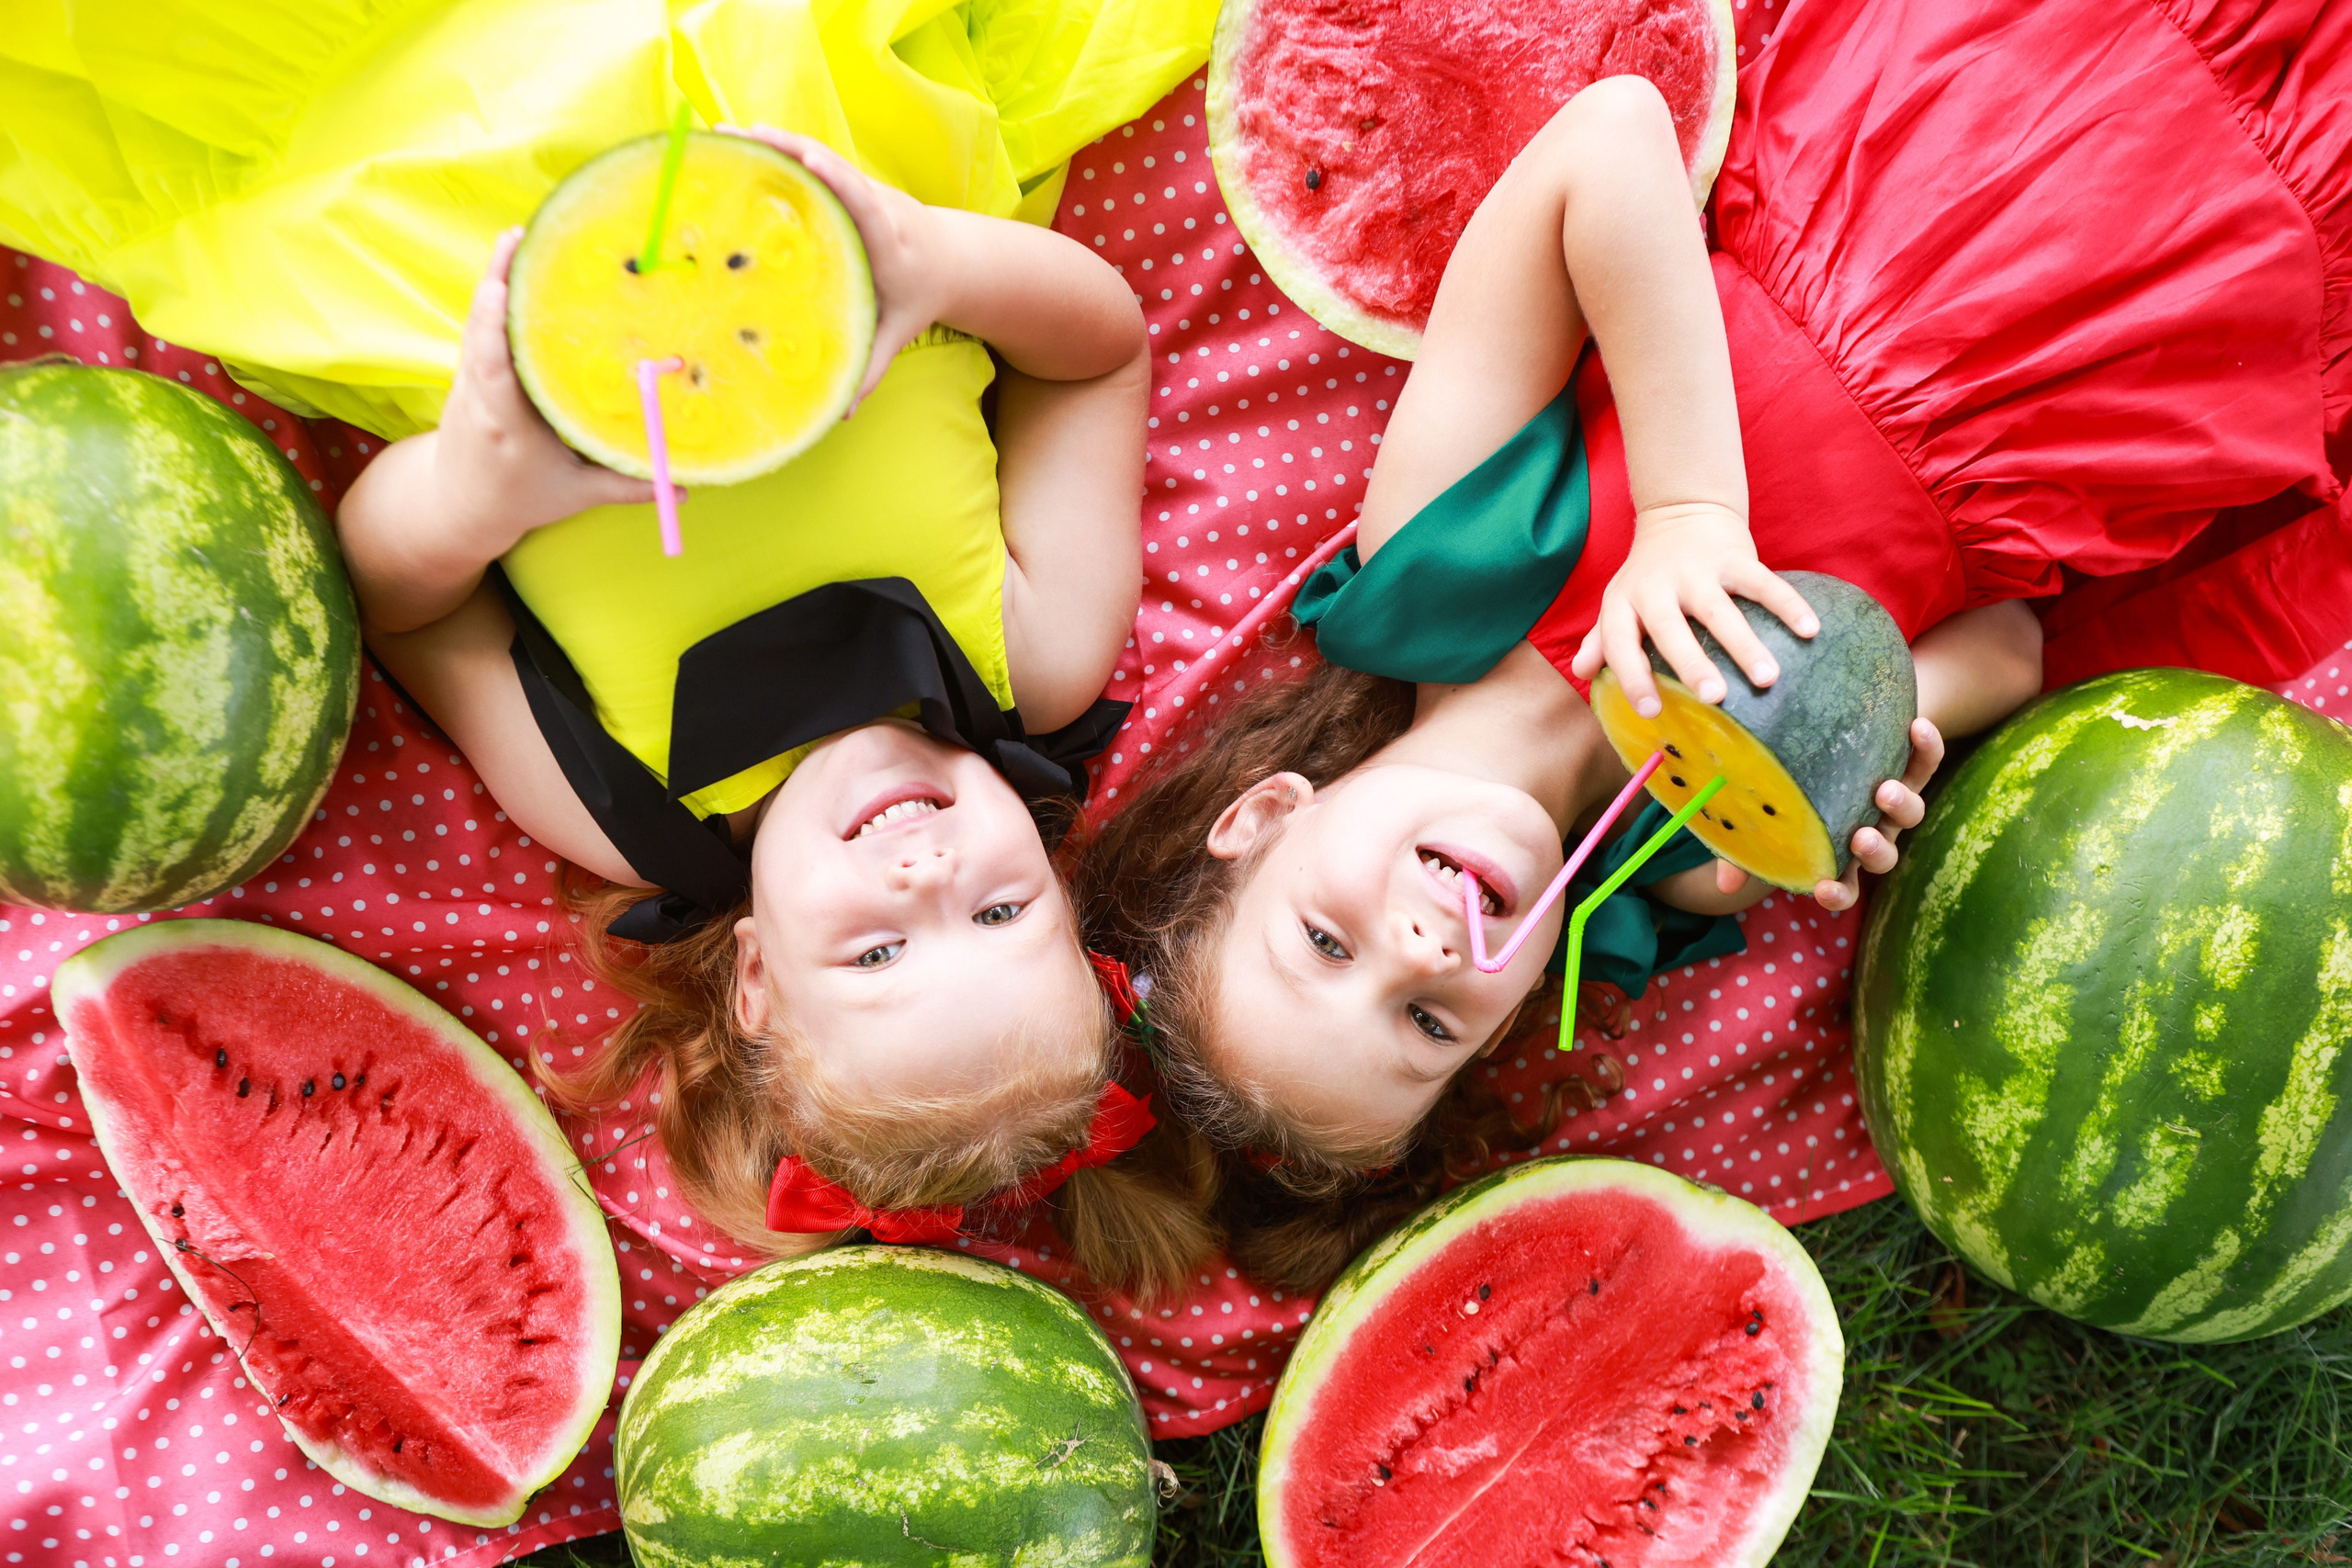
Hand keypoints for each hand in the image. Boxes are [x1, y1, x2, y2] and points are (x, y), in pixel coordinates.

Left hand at [433, 228, 657, 550]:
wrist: (457, 503)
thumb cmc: (518, 498)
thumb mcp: (574, 495)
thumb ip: (625, 487)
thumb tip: (684, 488)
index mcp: (506, 426)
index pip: (494, 372)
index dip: (493, 328)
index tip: (499, 290)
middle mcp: (482, 396)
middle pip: (482, 331)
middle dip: (498, 281)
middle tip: (521, 238)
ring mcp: (471, 380)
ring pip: (480, 321)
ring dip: (497, 275)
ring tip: (522, 234)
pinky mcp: (472, 370)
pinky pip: (483, 325)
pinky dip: (497, 291)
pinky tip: (516, 259)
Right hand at [718, 124, 945, 412]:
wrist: (949, 260)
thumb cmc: (919, 298)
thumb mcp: (897, 332)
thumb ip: (869, 369)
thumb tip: (840, 413)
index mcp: (887, 239)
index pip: (863, 202)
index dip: (836, 178)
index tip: (809, 158)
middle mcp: (873, 203)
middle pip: (831, 166)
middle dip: (786, 148)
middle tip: (738, 137)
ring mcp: (858, 188)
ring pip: (816, 157)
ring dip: (773, 143)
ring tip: (722, 135)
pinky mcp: (846, 184)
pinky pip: (811, 163)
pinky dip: (778, 151)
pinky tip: (738, 148)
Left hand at [1569, 502, 1819, 715]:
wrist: (1681, 512)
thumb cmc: (1649, 575)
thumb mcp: (1619, 603)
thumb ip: (1602, 640)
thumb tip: (1582, 675)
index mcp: (1624, 602)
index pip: (1620, 643)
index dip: (1632, 677)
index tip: (1651, 711)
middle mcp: (1658, 587)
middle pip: (1672, 629)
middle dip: (1692, 664)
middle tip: (1715, 698)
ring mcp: (1697, 570)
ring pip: (1721, 610)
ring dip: (1745, 644)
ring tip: (1767, 677)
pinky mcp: (1734, 556)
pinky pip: (1764, 582)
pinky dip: (1787, 604)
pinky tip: (1809, 630)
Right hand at [1707, 716, 1944, 910]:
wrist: (1816, 733)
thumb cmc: (1783, 786)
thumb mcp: (1761, 818)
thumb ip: (1745, 850)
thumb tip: (1725, 884)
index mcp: (1837, 854)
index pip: (1843, 887)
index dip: (1838, 895)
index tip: (1824, 890)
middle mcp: (1868, 832)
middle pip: (1882, 856)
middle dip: (1874, 852)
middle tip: (1860, 838)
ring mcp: (1890, 802)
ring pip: (1910, 814)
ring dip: (1901, 807)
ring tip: (1885, 789)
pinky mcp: (1908, 767)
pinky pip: (1925, 764)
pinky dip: (1927, 750)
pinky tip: (1917, 727)